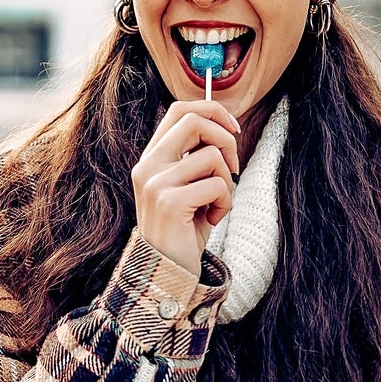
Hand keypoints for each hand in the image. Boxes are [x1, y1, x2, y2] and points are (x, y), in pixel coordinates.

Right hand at [131, 100, 243, 277]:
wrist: (166, 271)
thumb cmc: (183, 228)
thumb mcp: (188, 186)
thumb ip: (196, 157)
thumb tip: (224, 127)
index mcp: (151, 158)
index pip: (179, 111)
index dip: (212, 111)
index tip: (233, 128)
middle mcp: (147, 166)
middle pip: (194, 121)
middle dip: (226, 139)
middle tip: (232, 167)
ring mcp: (155, 183)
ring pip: (212, 156)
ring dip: (227, 181)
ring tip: (216, 203)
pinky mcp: (170, 202)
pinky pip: (217, 185)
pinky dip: (225, 203)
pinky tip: (212, 218)